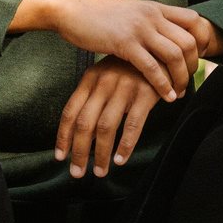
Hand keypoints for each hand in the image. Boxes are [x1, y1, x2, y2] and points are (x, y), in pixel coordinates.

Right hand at [50, 0, 203, 100]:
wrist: (70, 10)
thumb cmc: (97, 16)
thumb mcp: (129, 12)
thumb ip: (147, 21)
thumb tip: (160, 35)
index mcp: (155, 8)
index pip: (194, 20)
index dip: (202, 40)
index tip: (198, 58)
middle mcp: (152, 16)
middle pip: (189, 41)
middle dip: (193, 65)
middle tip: (188, 81)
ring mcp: (139, 29)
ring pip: (175, 55)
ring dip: (181, 78)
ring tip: (179, 92)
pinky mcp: (124, 43)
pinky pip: (152, 67)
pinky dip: (163, 84)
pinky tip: (165, 97)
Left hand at [54, 57, 160, 178]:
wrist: (162, 48)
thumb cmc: (131, 68)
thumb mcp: (106, 76)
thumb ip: (93, 99)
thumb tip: (81, 134)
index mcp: (90, 79)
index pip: (70, 112)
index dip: (63, 137)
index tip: (60, 157)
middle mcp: (104, 83)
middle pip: (85, 123)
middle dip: (79, 152)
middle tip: (77, 173)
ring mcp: (124, 88)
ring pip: (106, 127)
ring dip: (101, 154)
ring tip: (100, 172)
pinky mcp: (145, 94)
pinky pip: (133, 125)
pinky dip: (125, 145)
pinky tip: (120, 160)